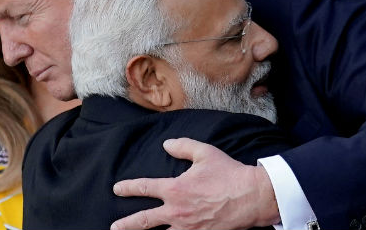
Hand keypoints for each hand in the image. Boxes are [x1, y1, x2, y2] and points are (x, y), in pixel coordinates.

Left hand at [110, 138, 279, 229]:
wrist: (251, 197)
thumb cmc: (228, 173)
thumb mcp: (204, 152)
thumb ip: (182, 146)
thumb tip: (166, 144)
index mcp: (175, 189)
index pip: (145, 188)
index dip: (128, 188)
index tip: (117, 189)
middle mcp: (177, 211)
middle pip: (144, 220)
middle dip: (126, 224)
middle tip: (114, 226)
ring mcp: (188, 227)